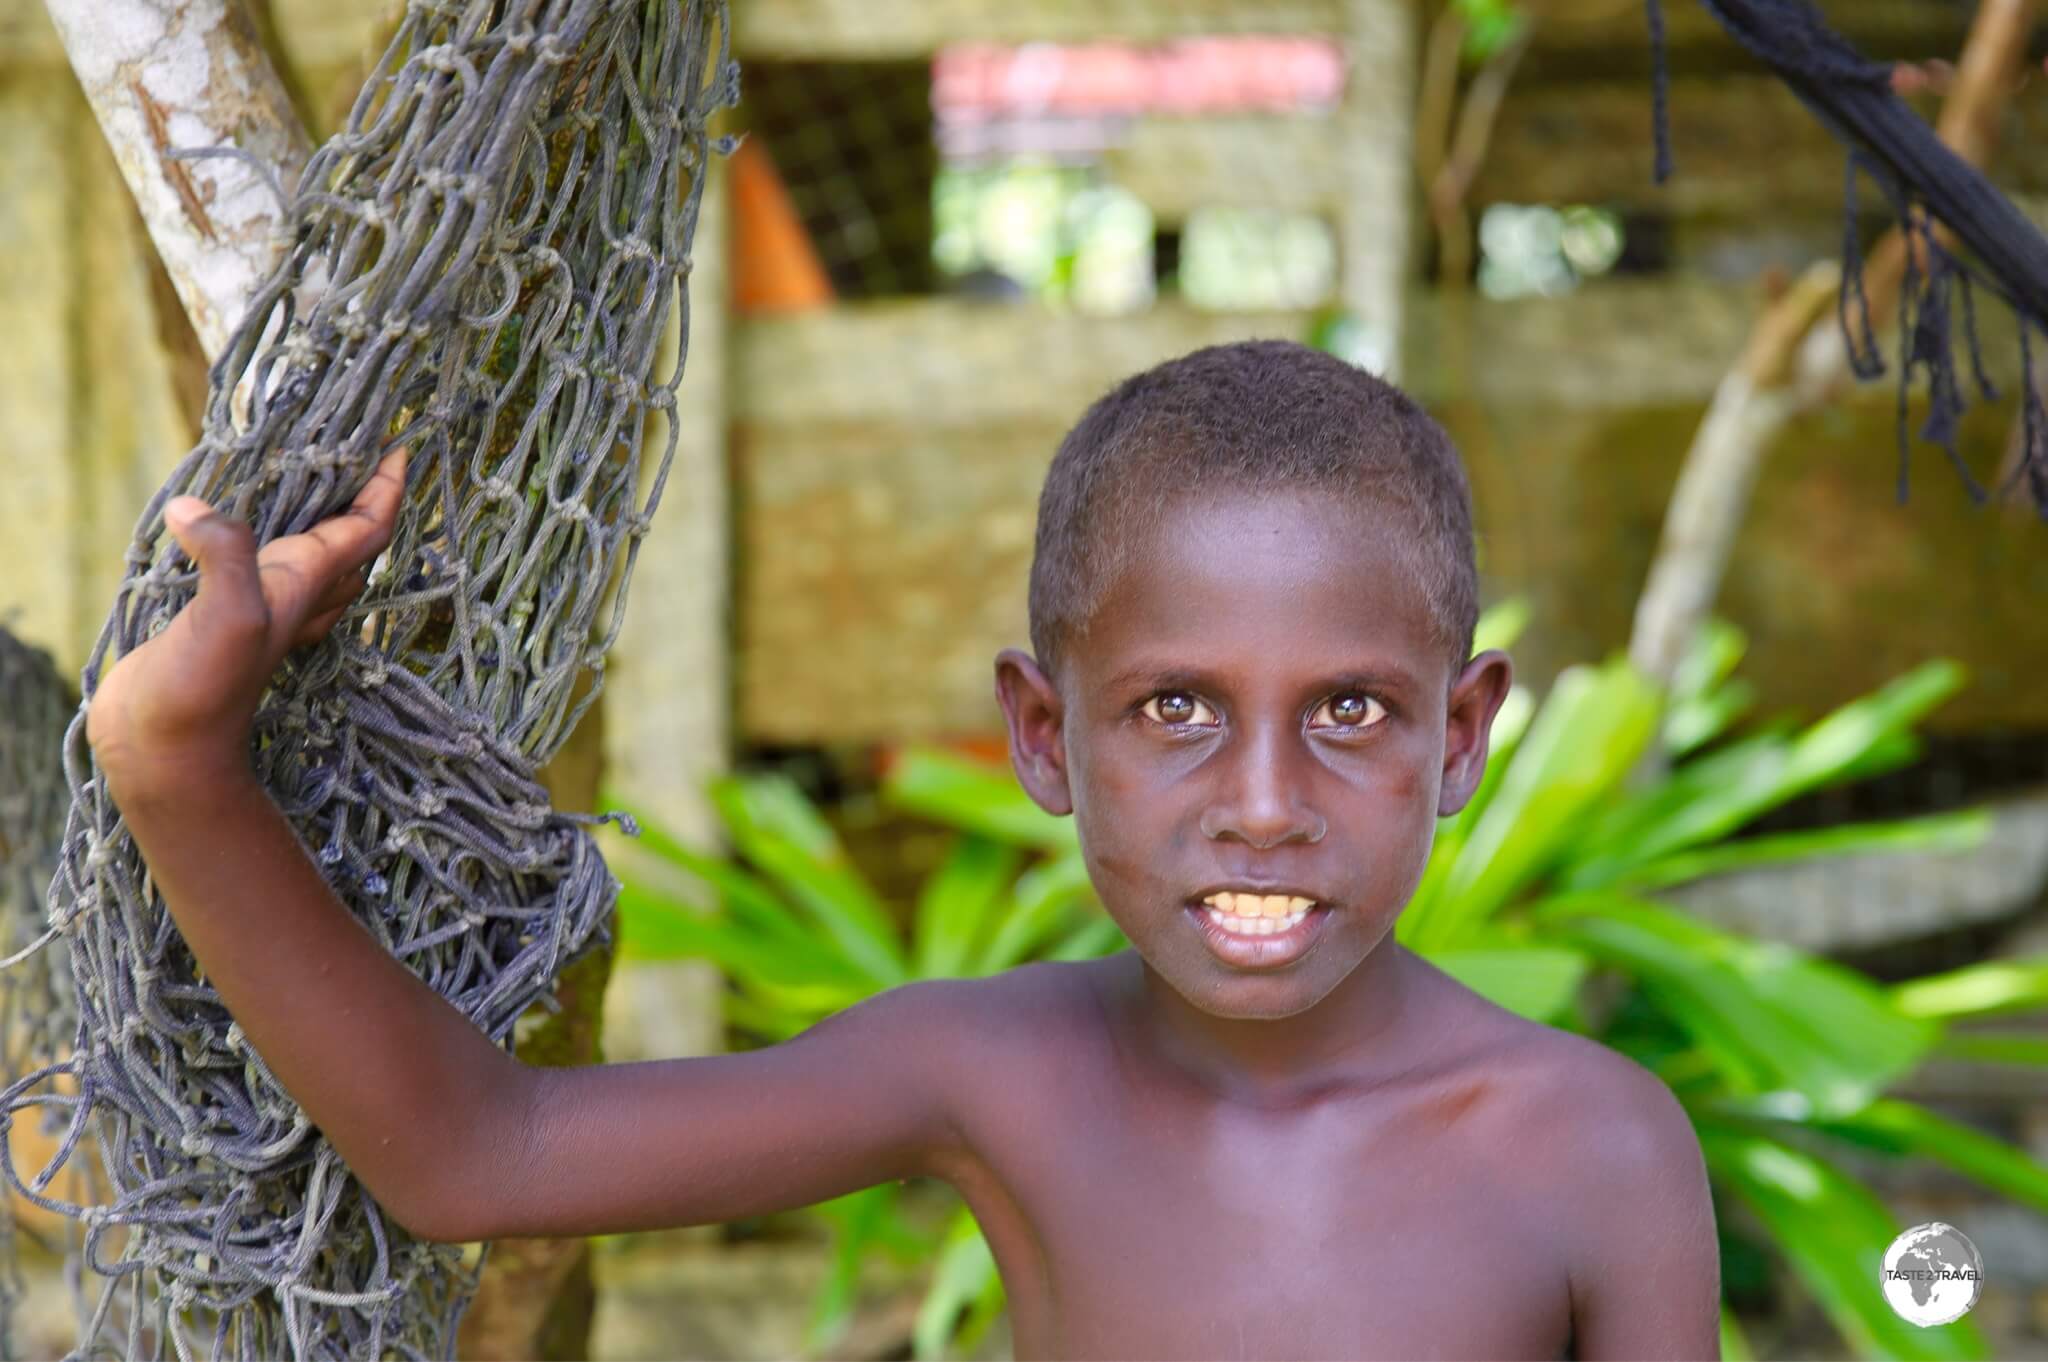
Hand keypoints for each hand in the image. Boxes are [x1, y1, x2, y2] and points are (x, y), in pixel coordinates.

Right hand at [88, 448, 408, 794]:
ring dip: (322, 520)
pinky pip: (260, 569)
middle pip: (353, 540)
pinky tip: (237, 528)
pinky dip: (262, 541)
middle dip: (367, 497)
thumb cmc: (204, 688)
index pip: (368, 528)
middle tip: (365, 452)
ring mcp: (261, 609)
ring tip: (315, 479)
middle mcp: (293, 594)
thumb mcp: (226, 614)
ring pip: (313, 558)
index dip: (390, 487)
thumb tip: (194, 507)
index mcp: (305, 583)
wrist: (166, 750)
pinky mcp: (222, 620)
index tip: (403, 446)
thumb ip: (225, 556)